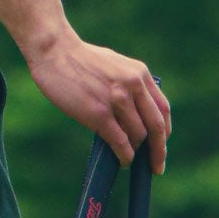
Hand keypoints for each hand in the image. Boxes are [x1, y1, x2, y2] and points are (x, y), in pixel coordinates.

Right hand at [26, 33, 169, 171]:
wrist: (54, 50)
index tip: (161, 146)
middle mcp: (133, 85)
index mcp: (139, 73)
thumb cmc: (79, 59)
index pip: (162, 109)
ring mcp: (117, 99)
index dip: (164, 132)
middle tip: (156, 167)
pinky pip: (120, 142)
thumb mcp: (114, 65)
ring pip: (138, 135)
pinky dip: (124, 156)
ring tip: (128, 157)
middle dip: (158, 151)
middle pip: (156, 126)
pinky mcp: (99, 113)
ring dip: (135, 152)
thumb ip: (129, 85)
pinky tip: (122, 161)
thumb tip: (136, 116)